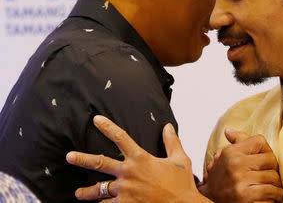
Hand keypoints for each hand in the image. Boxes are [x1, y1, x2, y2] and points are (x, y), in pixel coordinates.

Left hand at [66, 115, 209, 202]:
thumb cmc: (182, 184)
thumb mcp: (180, 159)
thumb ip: (172, 141)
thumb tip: (167, 126)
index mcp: (141, 158)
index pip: (121, 137)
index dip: (107, 127)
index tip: (96, 120)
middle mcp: (129, 173)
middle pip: (100, 162)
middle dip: (82, 159)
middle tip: (69, 156)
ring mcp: (125, 191)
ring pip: (99, 190)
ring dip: (87, 192)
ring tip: (78, 193)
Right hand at [198, 129, 282, 202]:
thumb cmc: (220, 181)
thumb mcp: (224, 159)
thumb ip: (234, 143)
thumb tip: (229, 131)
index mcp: (231, 153)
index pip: (260, 141)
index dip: (266, 149)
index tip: (264, 158)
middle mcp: (235, 165)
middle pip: (270, 159)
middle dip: (273, 168)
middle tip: (270, 173)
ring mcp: (240, 181)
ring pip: (273, 177)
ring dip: (276, 184)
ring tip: (271, 185)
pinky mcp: (246, 197)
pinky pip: (272, 192)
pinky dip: (276, 195)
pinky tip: (272, 196)